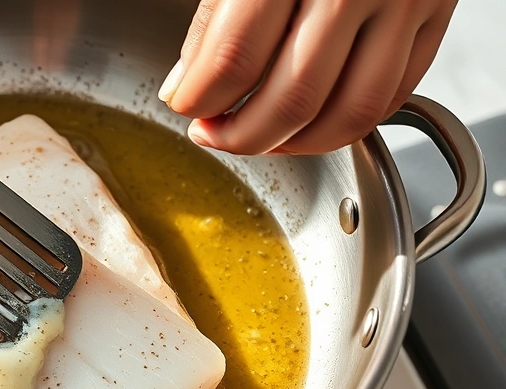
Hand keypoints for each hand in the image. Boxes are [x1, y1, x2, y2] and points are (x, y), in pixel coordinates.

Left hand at [158, 0, 457, 154]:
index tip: (184, 104)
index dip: (199, 98)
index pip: (235, 58)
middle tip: (213, 133)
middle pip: (293, 99)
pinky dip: (347, 124)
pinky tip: (310, 121)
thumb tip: (188, 84)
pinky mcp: (436, 12)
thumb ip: (213, 17)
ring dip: (296, 144)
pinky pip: (394, 96)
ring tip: (259, 136)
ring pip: (350, 113)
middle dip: (240, 136)